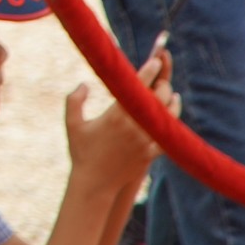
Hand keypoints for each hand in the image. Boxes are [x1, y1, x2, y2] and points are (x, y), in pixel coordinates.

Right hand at [65, 50, 172, 191]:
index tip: (155, 61)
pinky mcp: (151, 154)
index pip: (137, 88)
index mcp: (115, 116)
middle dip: (161, 85)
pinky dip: (172, 122)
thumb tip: (84, 84)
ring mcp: (144, 141)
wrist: (95, 183)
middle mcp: (133, 127)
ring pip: (166, 116)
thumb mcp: (72, 123)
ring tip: (171, 92)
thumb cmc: (81, 151)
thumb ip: (74, 100)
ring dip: (170, 102)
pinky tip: (172, 114)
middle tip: (161, 77)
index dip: (148, 71)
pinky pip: (167, 135)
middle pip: (156, 99)